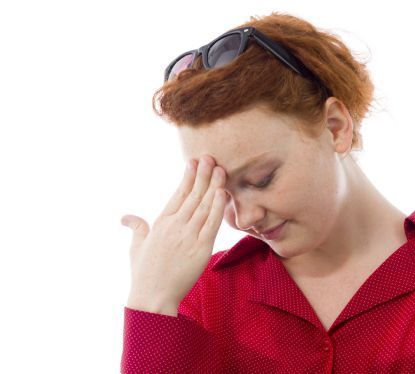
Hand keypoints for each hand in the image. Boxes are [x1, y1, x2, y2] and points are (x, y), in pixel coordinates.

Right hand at [122, 155, 226, 313]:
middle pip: (192, 195)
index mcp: (160, 223)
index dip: (188, 177)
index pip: (178, 194)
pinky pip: (211, 224)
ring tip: (221, 169)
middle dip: (203, 175)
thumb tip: (127, 218)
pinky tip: (223, 192)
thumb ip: (137, 228)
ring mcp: (188, 236)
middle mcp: (175, 226)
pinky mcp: (200, 248)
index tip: (195, 162)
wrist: (152, 297)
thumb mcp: (136, 246)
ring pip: (203, 205)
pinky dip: (217, 207)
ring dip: (213, 185)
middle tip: (211, 157)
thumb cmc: (143, 273)